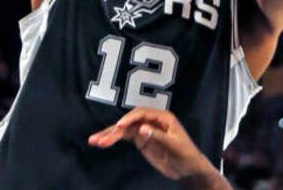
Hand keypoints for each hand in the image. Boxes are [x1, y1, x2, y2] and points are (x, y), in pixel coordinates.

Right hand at [89, 108, 219, 181]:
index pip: (142, 114)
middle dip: (114, 130)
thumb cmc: (186, 154)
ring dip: (109, 135)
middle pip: (129, 121)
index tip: (120, 127)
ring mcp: (144, 130)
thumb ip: (158, 136)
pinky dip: (113, 139)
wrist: (188, 168)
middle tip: (101, 139)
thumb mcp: (175, 145)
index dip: (130, 119)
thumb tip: (142, 129)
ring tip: (94, 141)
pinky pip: (124, 137)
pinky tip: (102, 142)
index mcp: (162, 117)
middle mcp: (151, 121)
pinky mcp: (140, 140)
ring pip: (123, 129)